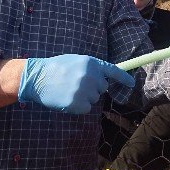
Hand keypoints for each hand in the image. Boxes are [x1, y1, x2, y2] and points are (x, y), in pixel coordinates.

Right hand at [18, 54, 134, 113]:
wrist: (37, 78)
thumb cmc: (56, 68)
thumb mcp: (76, 61)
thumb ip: (91, 68)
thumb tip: (104, 80)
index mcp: (91, 63)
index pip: (113, 71)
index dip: (124, 78)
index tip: (132, 84)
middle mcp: (91, 76)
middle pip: (102, 88)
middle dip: (92, 88)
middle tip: (74, 84)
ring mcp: (85, 90)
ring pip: (94, 99)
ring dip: (84, 97)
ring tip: (68, 90)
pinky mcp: (78, 103)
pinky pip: (86, 108)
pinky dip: (78, 107)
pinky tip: (66, 99)